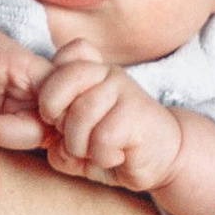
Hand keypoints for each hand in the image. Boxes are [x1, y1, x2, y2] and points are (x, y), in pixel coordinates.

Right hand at [0, 26, 49, 199]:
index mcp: (31, 129)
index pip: (46, 147)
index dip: (22, 144)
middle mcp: (44, 111)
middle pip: (53, 132)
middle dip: (12, 131)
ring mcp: (46, 89)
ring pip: (58, 110)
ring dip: (26, 110)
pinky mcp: (41, 67)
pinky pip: (59, 81)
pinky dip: (37, 86)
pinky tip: (6, 82)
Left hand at [31, 45, 188, 195]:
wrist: (164, 157)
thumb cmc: (114, 147)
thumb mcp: (75, 142)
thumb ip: (54, 138)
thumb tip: (50, 144)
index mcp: (91, 71)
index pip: (64, 56)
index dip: (50, 89)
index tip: (54, 115)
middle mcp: (107, 73)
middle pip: (61, 83)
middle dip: (56, 118)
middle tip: (69, 138)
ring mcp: (124, 89)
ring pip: (80, 114)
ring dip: (80, 145)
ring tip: (95, 152)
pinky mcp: (137, 113)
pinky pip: (103, 137)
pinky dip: (103, 156)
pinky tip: (116, 156)